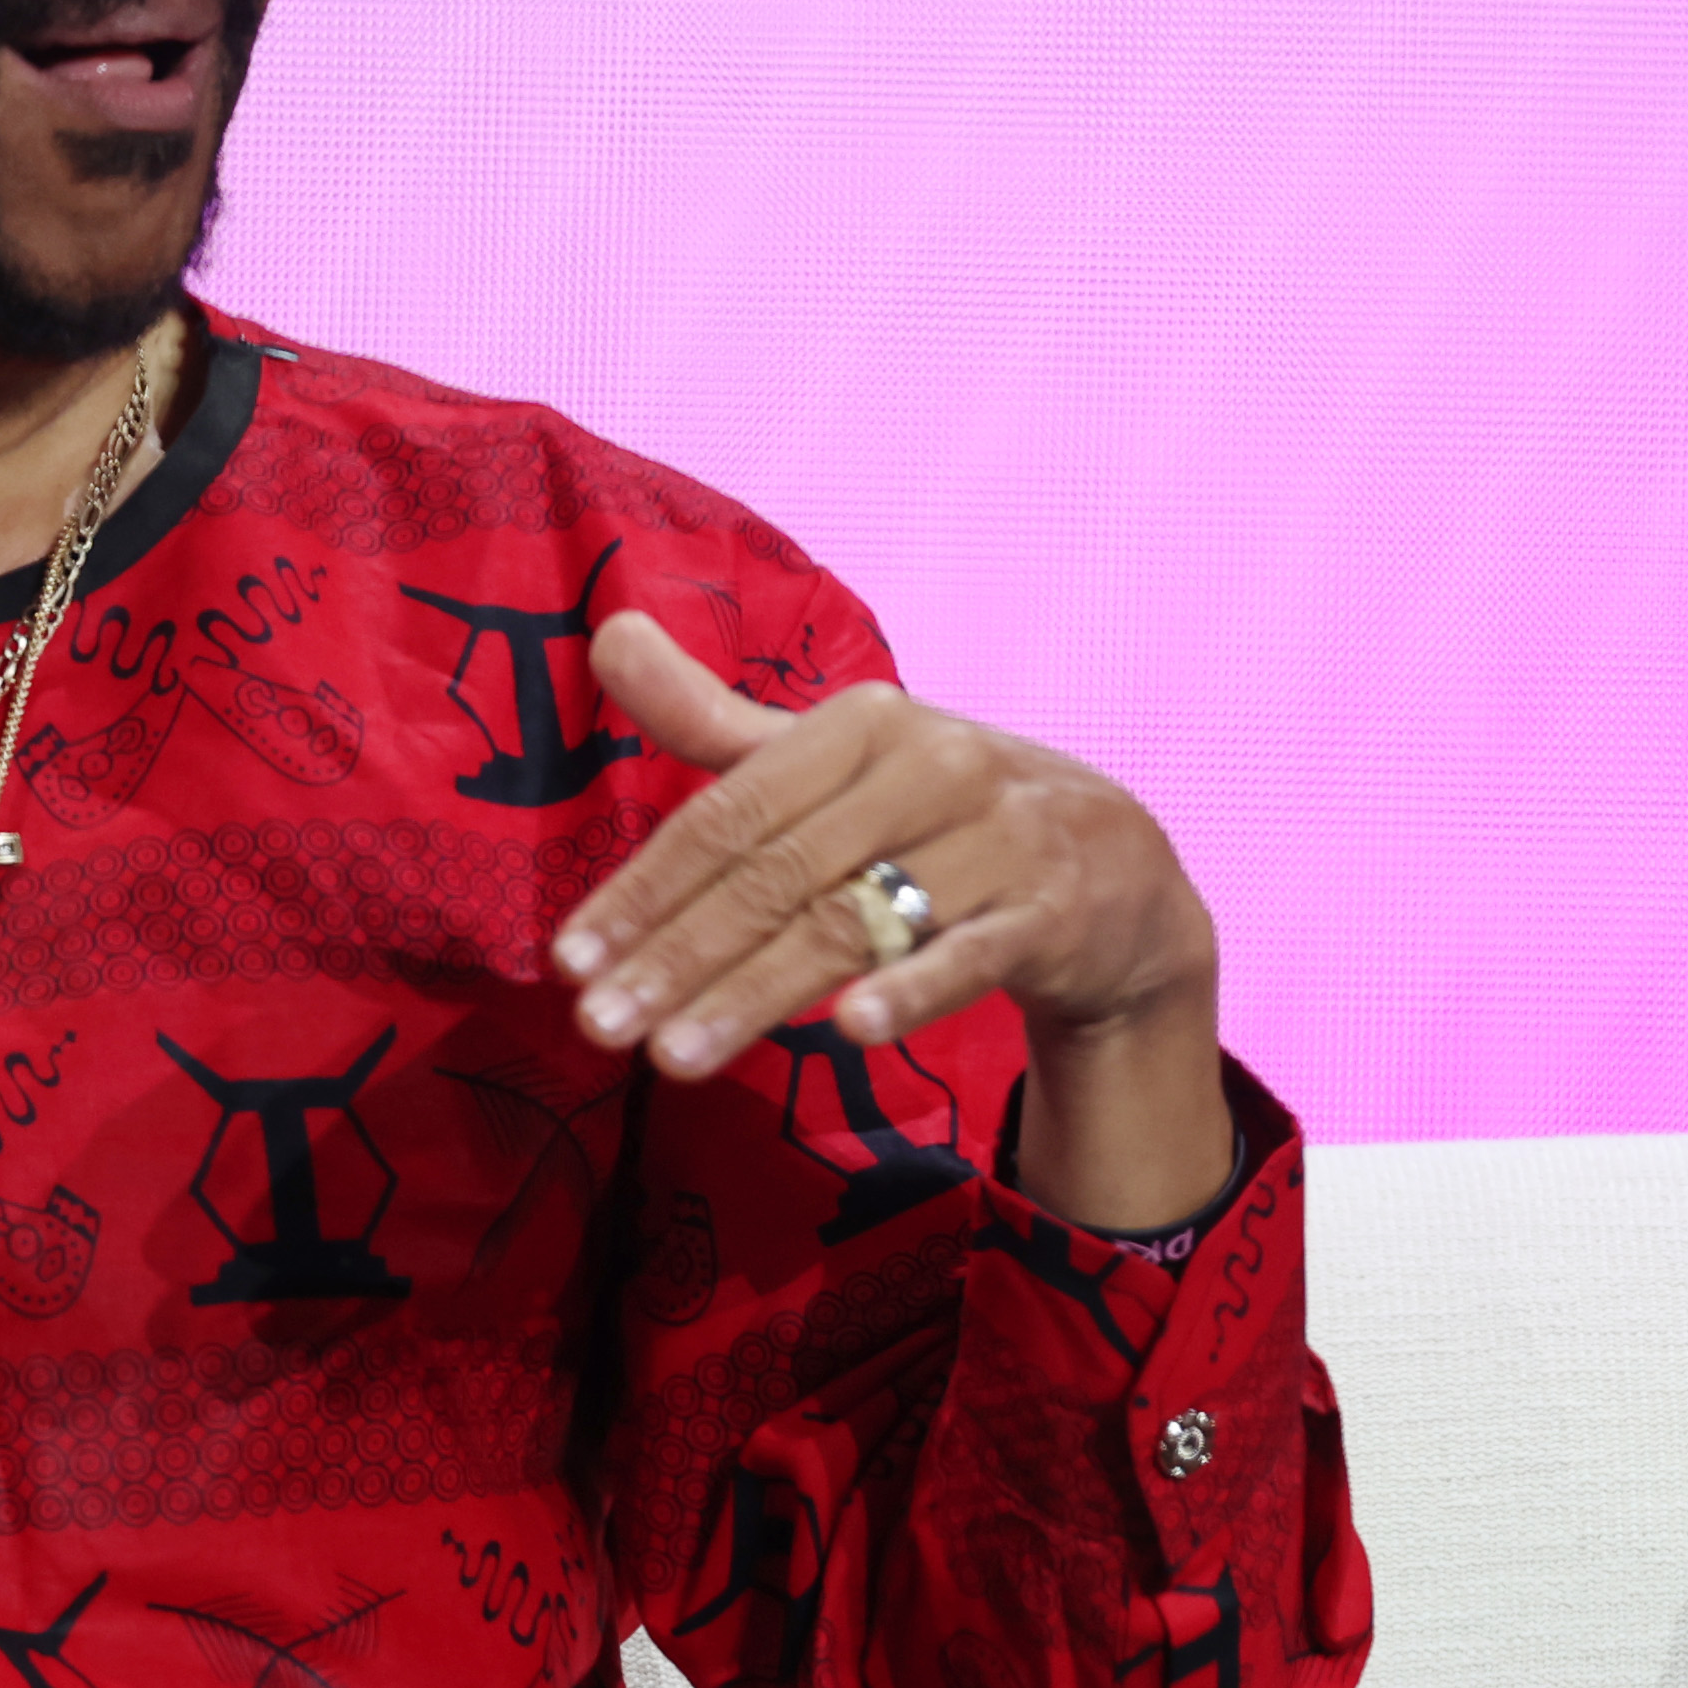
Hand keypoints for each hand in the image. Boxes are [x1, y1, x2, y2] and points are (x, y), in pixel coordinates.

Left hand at [553, 612, 1230, 1231]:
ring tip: (675, 1056)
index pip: (732, 813)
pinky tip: (851, 1029)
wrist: (1115, 869)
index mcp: (865, 723)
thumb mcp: (836, 761)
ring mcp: (998, 840)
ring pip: (852, 923)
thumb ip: (717, 720)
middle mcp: (934, 767)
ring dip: (756, 993)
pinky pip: (970, 954)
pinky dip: (912, 989)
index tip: (571, 961)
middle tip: (601, 1025)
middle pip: (779, 874)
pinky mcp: (1051, 912)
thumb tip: (605, 632)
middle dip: (679, 954)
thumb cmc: (944, 813)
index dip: (645, 887)